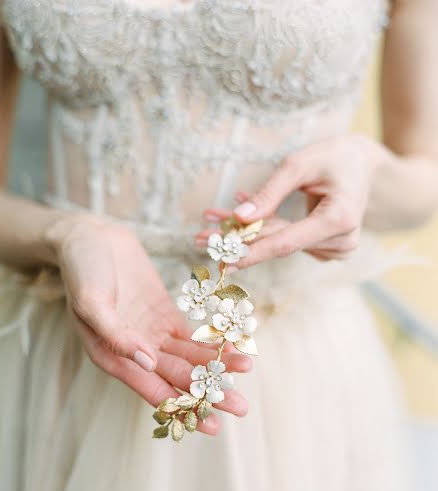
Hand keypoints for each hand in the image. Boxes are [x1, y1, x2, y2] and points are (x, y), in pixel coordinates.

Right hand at [46, 216, 251, 434]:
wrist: (90, 237)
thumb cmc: (82, 271)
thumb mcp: (91, 302)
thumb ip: (117, 335)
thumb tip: (147, 363)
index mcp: (113, 357)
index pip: (154, 390)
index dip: (183, 407)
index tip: (211, 423)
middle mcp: (136, 352)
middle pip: (179, 378)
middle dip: (210, 393)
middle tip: (241, 407)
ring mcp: (153, 333)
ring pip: (189, 357)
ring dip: (217, 366)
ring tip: (246, 370)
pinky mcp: (164, 315)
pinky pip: (191, 334)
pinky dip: (211, 342)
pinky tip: (233, 348)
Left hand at [196, 135, 375, 265]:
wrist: (363, 166)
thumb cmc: (335, 157)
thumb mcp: (300, 163)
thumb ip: (270, 192)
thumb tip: (240, 217)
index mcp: (339, 219)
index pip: (287, 242)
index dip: (252, 251)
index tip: (223, 260)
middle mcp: (341, 241)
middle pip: (278, 245)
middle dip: (238, 240)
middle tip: (200, 238)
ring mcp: (335, 249)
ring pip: (279, 242)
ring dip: (245, 231)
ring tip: (212, 218)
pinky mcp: (326, 249)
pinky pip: (288, 239)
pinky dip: (263, 228)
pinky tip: (237, 217)